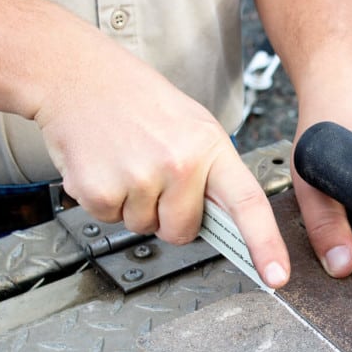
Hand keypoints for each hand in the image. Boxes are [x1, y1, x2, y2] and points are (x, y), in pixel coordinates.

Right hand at [34, 42, 290, 288]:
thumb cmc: (133, 98)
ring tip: (124, 160)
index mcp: (208, 145)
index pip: (248, 202)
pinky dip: (103, 199)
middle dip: (166, 214)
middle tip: (151, 172)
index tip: (276, 276)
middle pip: (183, 232)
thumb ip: (209, 171)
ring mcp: (139, 177)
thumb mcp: (190, 124)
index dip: (265, 243)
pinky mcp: (99, 190)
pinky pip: (109, 219)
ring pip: (143, 227)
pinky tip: (103, 164)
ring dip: (132, 203)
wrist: (75, 75)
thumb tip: (224, 221)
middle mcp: (178, 163)